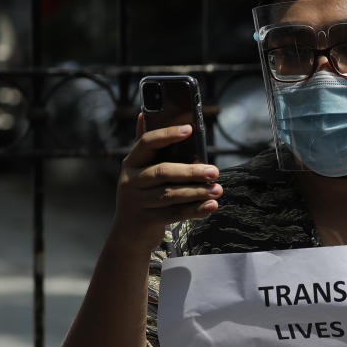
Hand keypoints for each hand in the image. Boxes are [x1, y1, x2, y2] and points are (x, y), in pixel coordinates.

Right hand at [111, 115, 221, 251]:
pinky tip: (211, 206)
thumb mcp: (139, 170)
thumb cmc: (142, 194)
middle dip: (192, 171)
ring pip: (171, 194)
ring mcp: (138, 202)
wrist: (128, 233)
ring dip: (197, 192)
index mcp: (131, 163)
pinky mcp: (147, 220)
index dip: (168, 135)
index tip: (190, 129)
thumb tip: (143, 113)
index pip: (147, 143)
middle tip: (215, 171)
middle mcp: (131, 181)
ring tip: (217, 190)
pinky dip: (195, 210)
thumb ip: (146, 146)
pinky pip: (175, 213)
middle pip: (163, 171)